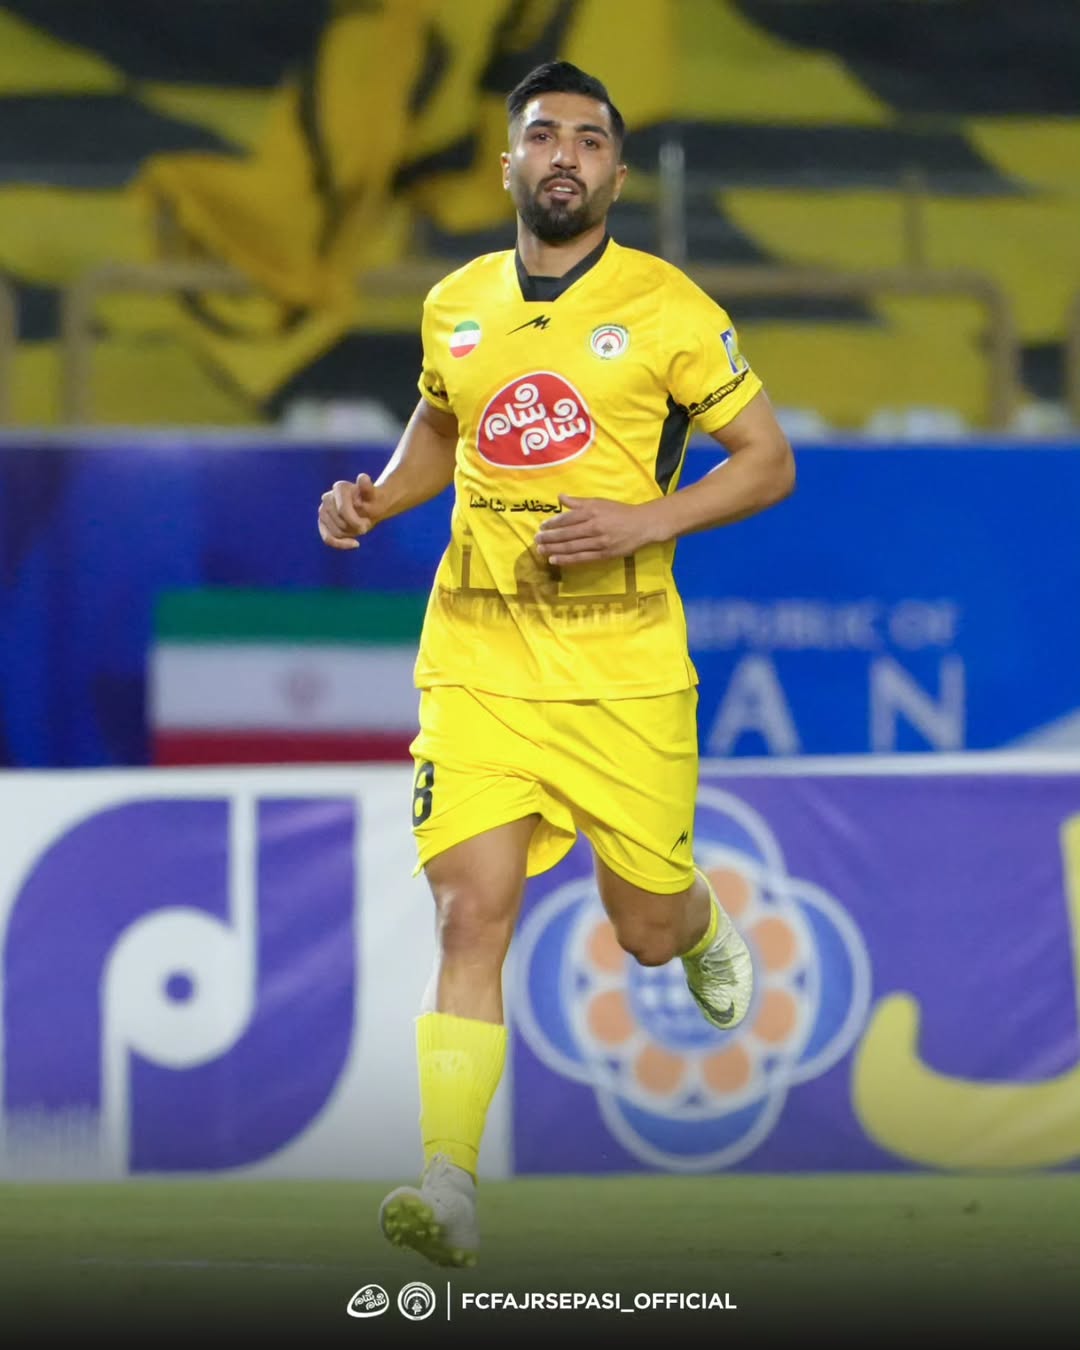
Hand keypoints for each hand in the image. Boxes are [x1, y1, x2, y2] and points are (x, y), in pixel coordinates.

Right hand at [318, 474, 378, 549]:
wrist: (370, 508)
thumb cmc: (373, 502)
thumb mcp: (375, 497)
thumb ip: (368, 489)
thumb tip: (362, 477)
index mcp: (339, 487)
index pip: (343, 511)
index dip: (356, 521)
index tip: (368, 525)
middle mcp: (327, 497)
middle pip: (340, 524)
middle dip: (354, 528)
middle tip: (366, 524)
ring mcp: (323, 510)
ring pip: (335, 532)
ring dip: (350, 534)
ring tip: (359, 527)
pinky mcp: (322, 522)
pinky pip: (327, 538)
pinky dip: (340, 544)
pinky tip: (355, 543)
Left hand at [535, 494, 662, 564]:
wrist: (642, 524)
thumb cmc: (619, 512)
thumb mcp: (599, 502)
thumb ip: (579, 502)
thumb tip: (560, 497)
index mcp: (592, 511)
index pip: (567, 518)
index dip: (552, 524)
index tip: (541, 527)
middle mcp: (594, 526)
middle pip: (566, 534)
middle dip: (549, 537)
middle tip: (536, 540)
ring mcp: (599, 541)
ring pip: (571, 546)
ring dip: (554, 549)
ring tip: (541, 550)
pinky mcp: (604, 554)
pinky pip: (581, 557)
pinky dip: (566, 559)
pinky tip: (555, 559)